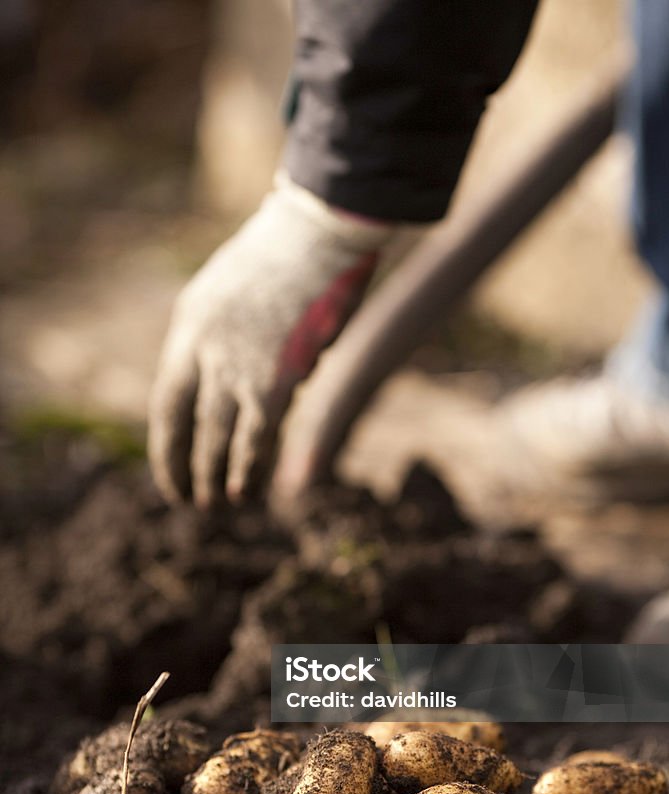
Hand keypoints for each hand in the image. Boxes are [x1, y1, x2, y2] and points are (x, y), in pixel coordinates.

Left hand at [148, 178, 391, 505]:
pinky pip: (254, 435)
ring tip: (214, 506)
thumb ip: (223, 336)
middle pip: (181, 422)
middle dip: (180, 467)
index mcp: (189, 324)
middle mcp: (202, 347)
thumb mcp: (233, 291)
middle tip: (185, 500)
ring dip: (211, 476)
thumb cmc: (288, 257)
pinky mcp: (273, 377)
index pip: (166, 399)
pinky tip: (241, 491)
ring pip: (214, 436)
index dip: (166, 442)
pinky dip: (245, 467)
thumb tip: (231, 383)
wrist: (318, 230)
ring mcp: (235, 363)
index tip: (170, 468)